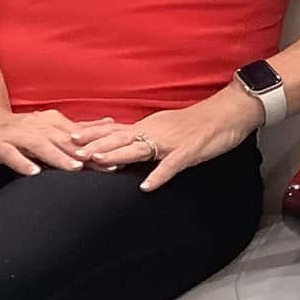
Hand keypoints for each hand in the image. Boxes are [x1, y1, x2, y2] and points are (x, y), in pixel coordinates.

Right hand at [0, 107, 114, 175]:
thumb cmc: (22, 130)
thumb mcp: (51, 126)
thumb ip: (79, 127)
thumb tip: (110, 122)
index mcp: (51, 122)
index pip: (80, 135)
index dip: (101, 145)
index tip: (122, 156)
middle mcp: (37, 127)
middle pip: (65, 140)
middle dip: (87, 153)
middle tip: (109, 166)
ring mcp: (17, 136)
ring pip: (40, 145)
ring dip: (58, 157)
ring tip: (76, 168)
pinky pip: (11, 155)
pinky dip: (23, 163)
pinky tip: (34, 173)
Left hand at [80, 87, 262, 190]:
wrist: (230, 112)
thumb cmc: (201, 122)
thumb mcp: (169, 126)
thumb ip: (149, 135)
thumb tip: (129, 143)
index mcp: (150, 125)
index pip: (116, 129)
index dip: (93, 133)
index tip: (70, 137)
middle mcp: (156, 130)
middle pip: (121, 138)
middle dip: (96, 145)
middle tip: (74, 153)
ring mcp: (172, 142)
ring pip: (140, 148)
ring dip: (118, 156)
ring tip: (99, 164)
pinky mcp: (189, 152)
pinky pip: (171, 166)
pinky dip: (158, 176)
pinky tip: (146, 186)